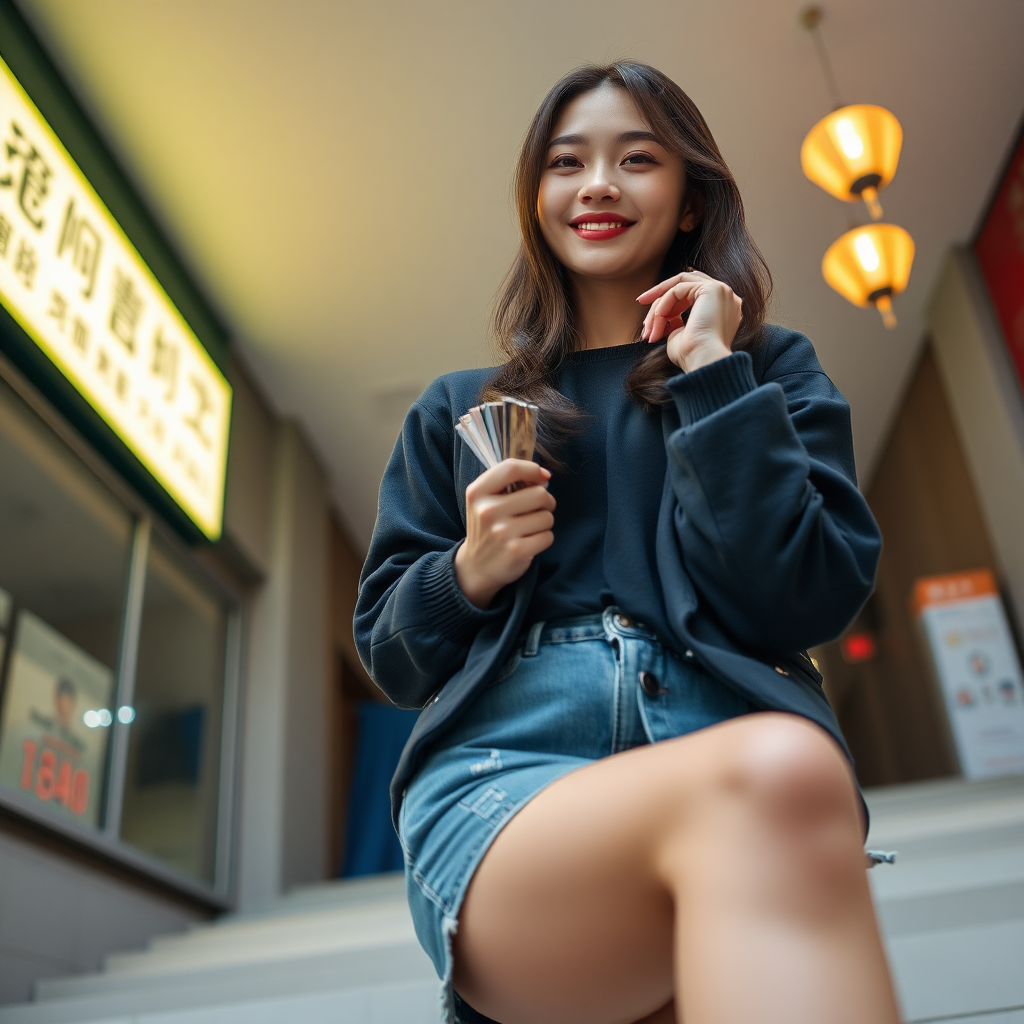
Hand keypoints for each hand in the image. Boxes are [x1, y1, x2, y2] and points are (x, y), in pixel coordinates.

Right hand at [455, 459, 554, 608]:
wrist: (476, 566)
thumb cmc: (487, 527)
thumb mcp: (485, 500)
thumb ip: (509, 483)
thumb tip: (544, 477)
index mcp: (477, 493)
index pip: (511, 468)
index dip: (533, 469)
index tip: (543, 477)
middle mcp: (487, 511)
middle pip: (539, 494)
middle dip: (545, 501)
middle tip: (536, 510)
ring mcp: (502, 532)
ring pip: (547, 517)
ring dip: (544, 522)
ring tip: (529, 528)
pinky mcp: (516, 551)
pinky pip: (548, 536)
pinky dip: (543, 539)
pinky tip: (529, 542)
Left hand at [637, 270, 742, 371]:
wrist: (704, 361)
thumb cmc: (692, 356)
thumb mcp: (681, 335)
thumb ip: (676, 322)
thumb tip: (664, 316)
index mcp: (722, 309)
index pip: (692, 293)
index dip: (669, 300)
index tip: (650, 313)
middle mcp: (725, 297)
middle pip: (684, 284)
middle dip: (660, 293)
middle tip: (640, 301)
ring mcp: (721, 291)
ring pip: (678, 287)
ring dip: (659, 306)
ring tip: (648, 327)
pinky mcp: (712, 289)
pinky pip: (677, 290)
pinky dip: (664, 305)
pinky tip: (658, 320)